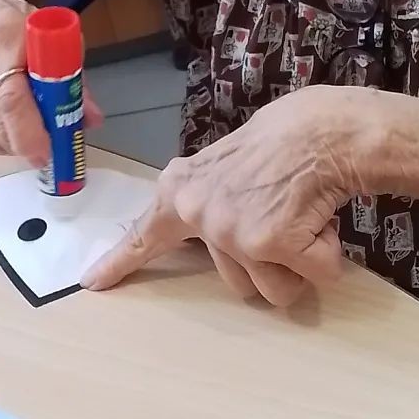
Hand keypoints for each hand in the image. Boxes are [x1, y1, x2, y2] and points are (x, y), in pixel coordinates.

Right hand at [0, 0, 103, 164]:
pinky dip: (10, 139)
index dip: (31, 130)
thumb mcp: (55, 42)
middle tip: (57, 147)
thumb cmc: (22, 31)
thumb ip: (73, 80)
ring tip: (37, 121)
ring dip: (24, 141)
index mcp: (5, 39)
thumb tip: (90, 120)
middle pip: (4, 122)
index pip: (12, 96)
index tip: (49, 153)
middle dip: (35, 143)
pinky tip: (16, 119)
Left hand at [82, 86, 375, 305]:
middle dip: (271, 262)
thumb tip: (190, 235)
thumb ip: (201, 203)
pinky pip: (316, 276)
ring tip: (300, 216)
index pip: (144, 236)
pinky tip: (320, 219)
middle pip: (239, 284)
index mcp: (180, 194)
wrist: (319, 128)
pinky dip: (328, 255)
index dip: (119, 263)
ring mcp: (233, 231)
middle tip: (281, 215)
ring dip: (299, 263)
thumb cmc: (278, 144)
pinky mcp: (271, 243)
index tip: (90, 282)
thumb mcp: (218, 169)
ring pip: (276, 291)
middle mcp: (199, 215)